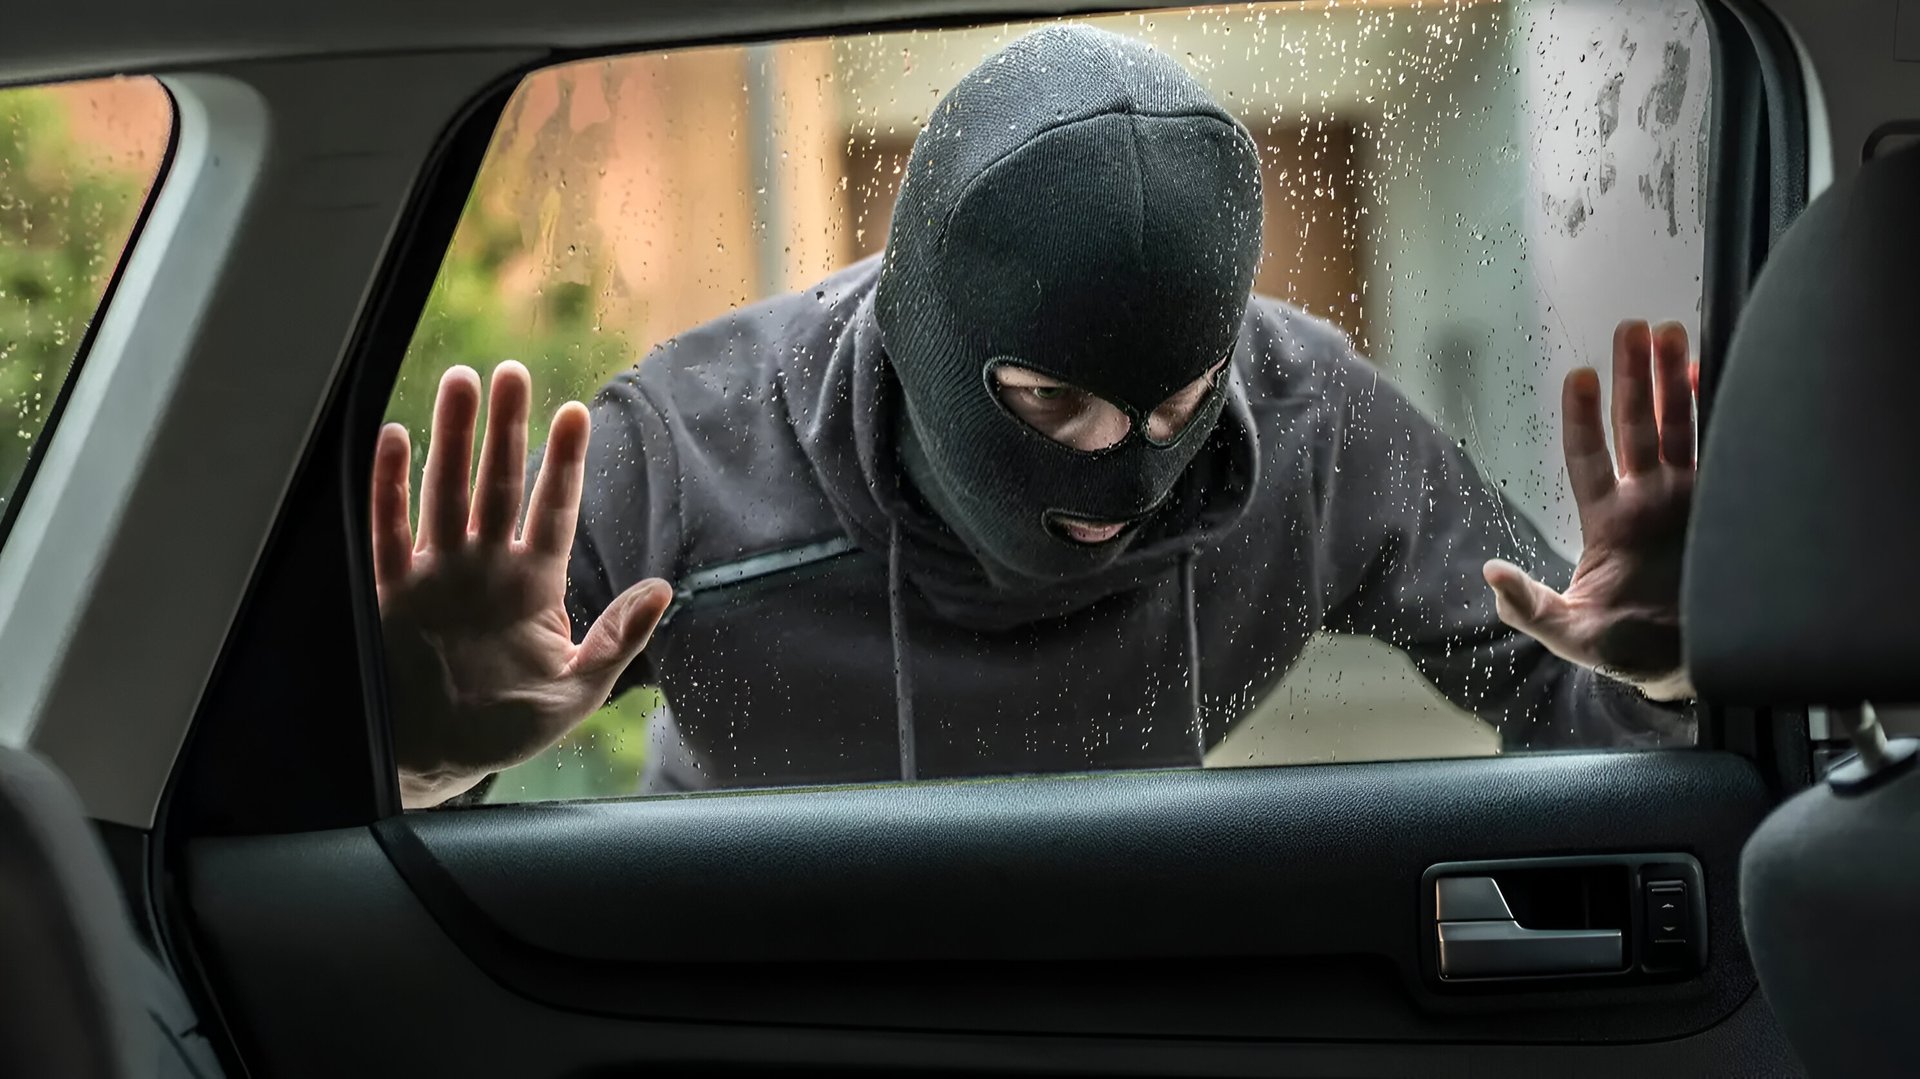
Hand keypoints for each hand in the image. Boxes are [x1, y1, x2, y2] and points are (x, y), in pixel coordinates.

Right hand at [371, 362, 671, 806]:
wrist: (438, 764)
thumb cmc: (507, 729)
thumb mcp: (577, 690)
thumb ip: (618, 640)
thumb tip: (664, 590)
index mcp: (535, 585)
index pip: (554, 510)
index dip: (564, 464)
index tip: (576, 413)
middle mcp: (486, 568)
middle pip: (499, 484)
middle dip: (506, 429)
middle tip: (512, 372)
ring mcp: (437, 575)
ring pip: (446, 492)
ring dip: (453, 439)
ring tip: (461, 382)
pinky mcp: (391, 594)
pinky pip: (388, 531)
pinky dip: (390, 487)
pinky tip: (394, 438)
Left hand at [1482, 320, 1695, 701]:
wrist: (1685, 668)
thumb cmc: (1624, 649)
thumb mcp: (1569, 633)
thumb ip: (1530, 606)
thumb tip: (1490, 575)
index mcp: (1607, 522)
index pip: (1589, 457)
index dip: (1584, 418)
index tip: (1580, 375)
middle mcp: (1645, 501)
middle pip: (1635, 427)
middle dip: (1633, 378)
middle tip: (1632, 328)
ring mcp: (1685, 501)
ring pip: (1678, 428)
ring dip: (1674, 381)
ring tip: (1671, 333)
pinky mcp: (1722, 510)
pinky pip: (1720, 453)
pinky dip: (1719, 414)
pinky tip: (1717, 377)